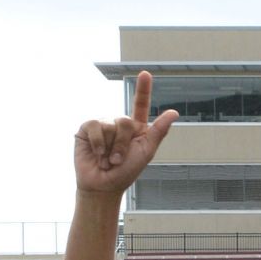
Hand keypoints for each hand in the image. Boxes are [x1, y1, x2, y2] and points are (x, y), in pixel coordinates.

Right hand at [74, 70, 177, 198]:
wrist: (103, 185)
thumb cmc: (125, 172)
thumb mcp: (146, 152)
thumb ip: (158, 131)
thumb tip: (173, 113)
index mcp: (136, 128)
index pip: (140, 104)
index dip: (143, 89)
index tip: (145, 73)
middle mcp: (118, 123)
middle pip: (126, 121)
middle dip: (124, 145)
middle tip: (118, 160)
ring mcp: (102, 124)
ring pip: (111, 125)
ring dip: (111, 148)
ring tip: (107, 160)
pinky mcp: (87, 128)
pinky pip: (95, 126)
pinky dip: (98, 143)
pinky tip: (97, 153)